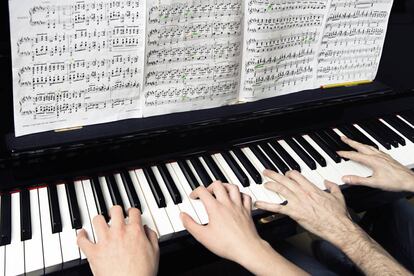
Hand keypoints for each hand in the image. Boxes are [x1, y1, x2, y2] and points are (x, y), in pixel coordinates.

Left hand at [77, 206, 158, 275]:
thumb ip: (152, 237)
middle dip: (115, 211)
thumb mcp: (155, 252)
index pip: (133, 212)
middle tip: (114, 214)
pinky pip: (82, 240)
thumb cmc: (143, 273)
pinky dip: (81, 236)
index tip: (130, 213)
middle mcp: (119, 232)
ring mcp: (105, 241)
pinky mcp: (93, 252)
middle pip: (114, 210)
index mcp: (135, 231)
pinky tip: (82, 234)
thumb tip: (147, 229)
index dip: (132, 211)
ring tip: (99, 222)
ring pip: (97, 220)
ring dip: (99, 220)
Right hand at [181, 182, 305, 274]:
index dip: (195, 191)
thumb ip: (190, 224)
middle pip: (218, 185)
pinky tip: (237, 198)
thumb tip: (182, 215)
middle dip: (210, 186)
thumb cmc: (226, 244)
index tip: (193, 197)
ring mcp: (239, 206)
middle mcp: (227, 203)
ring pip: (233, 187)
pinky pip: (246, 197)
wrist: (247, 249)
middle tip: (206, 193)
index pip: (203, 191)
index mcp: (215, 208)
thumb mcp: (202, 236)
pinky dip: (241, 194)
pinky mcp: (247, 211)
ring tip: (221, 191)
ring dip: (225, 186)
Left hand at [255, 170, 354, 244]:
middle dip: (274, 175)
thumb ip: (332, 187)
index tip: (286, 174)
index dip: (289, 173)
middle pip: (285, 180)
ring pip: (280, 190)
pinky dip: (266, 205)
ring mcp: (297, 202)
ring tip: (264, 184)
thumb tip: (328, 182)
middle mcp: (302, 193)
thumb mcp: (338, 196)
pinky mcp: (294, 213)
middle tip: (266, 172)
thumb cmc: (338, 214)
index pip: (296, 176)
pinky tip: (258, 204)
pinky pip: (277, 208)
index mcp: (312, 188)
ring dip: (270, 185)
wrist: (337, 226)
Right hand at [337, 136, 413, 191]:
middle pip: (360, 146)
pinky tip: (369, 149)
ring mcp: (383, 155)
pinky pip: (375, 149)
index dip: (345, 153)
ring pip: (368, 146)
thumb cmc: (394, 181)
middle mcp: (377, 156)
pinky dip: (368, 147)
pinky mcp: (387, 157)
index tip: (338, 152)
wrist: (409, 180)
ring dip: (359, 143)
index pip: (355, 155)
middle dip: (350, 141)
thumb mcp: (374, 183)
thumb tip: (346, 178)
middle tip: (343, 137)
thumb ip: (358, 180)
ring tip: (353, 142)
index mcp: (372, 160)